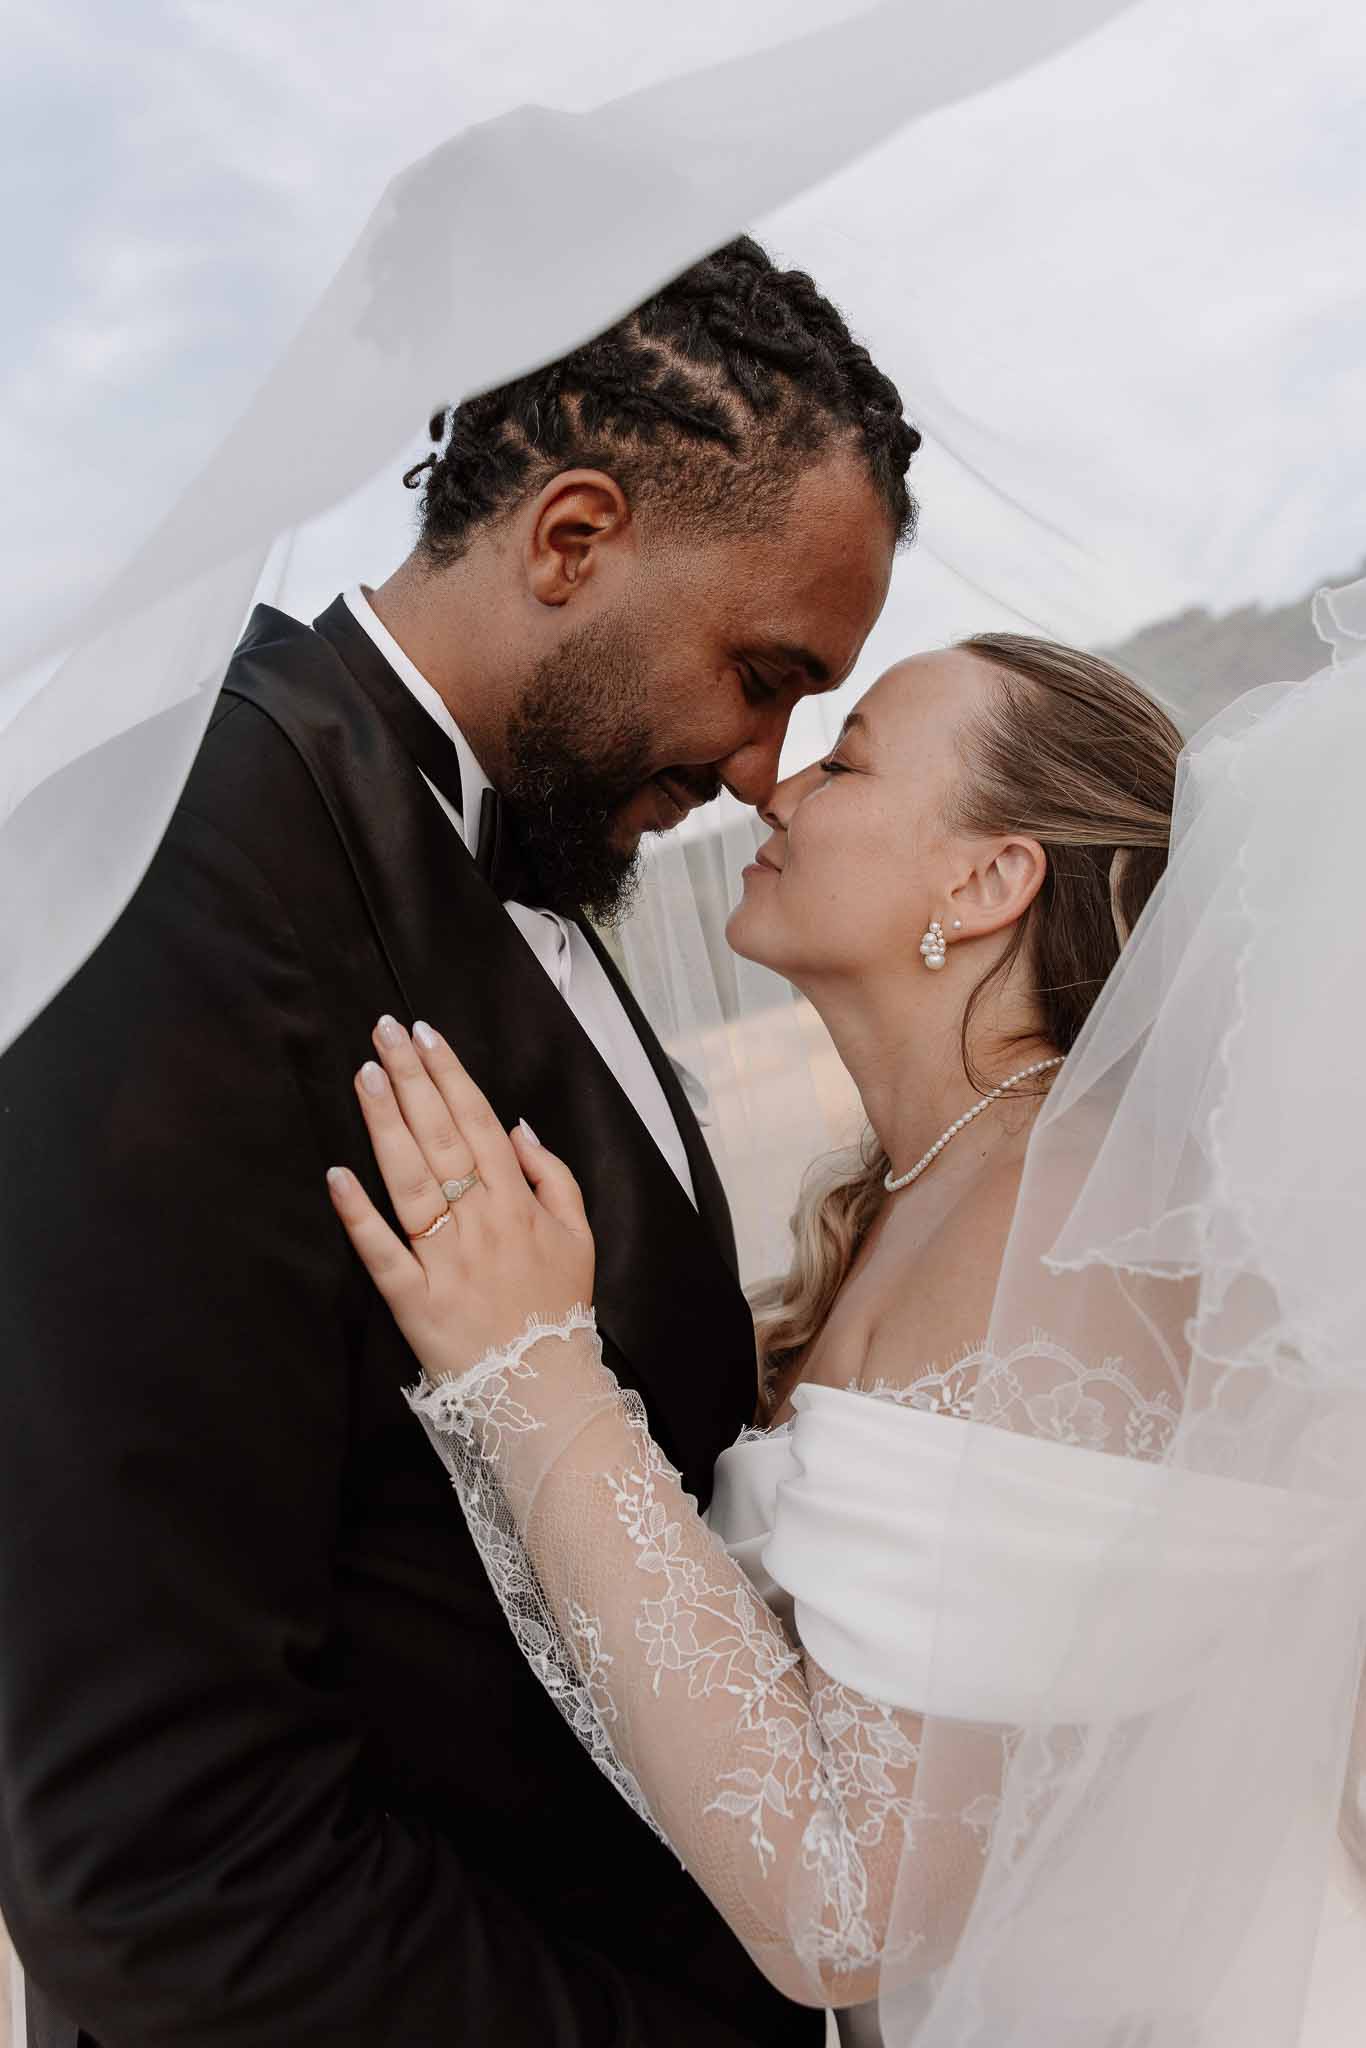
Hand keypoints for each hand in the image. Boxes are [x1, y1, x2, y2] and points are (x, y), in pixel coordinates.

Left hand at [326, 1016, 594, 1381]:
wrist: (545, 1389)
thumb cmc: (558, 1308)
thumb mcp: (579, 1236)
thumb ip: (553, 1176)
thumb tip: (515, 1126)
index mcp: (518, 1202)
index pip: (477, 1122)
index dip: (449, 1074)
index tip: (424, 1034)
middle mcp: (480, 1222)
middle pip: (440, 1137)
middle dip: (410, 1078)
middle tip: (383, 1031)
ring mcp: (446, 1259)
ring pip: (411, 1181)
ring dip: (385, 1125)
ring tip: (365, 1076)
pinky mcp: (415, 1300)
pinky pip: (383, 1253)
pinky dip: (359, 1215)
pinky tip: (337, 1176)